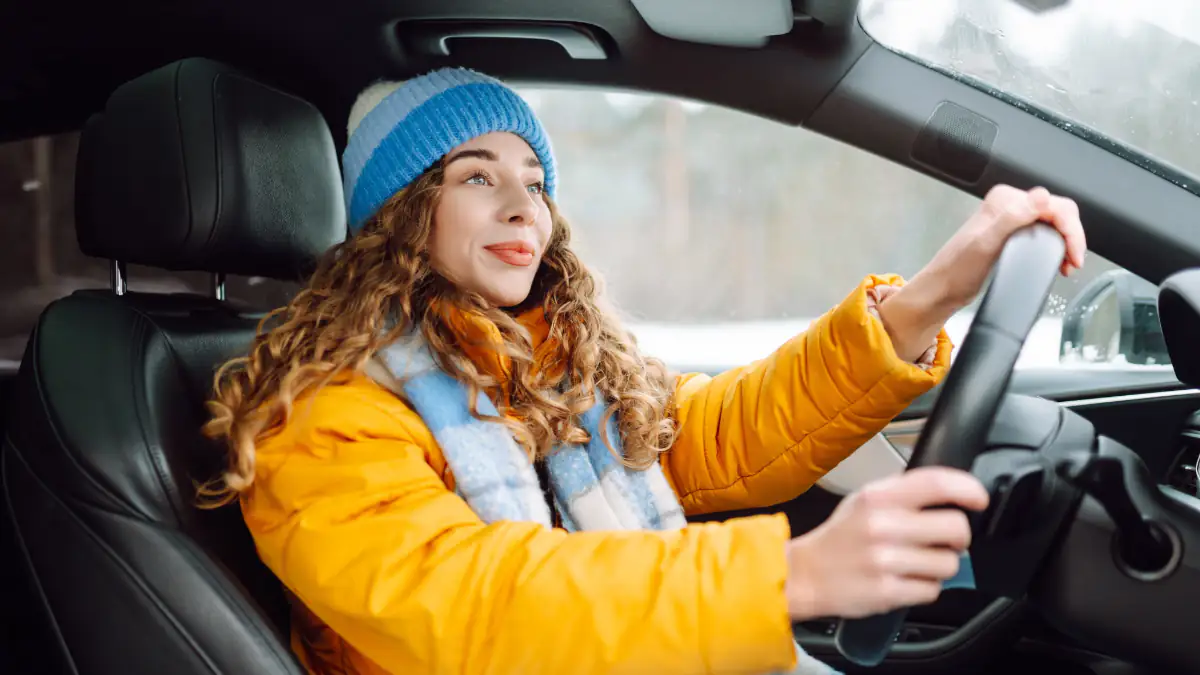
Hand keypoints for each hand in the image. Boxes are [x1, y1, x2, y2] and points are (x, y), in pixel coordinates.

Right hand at [784, 467, 988, 619]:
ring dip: (939, 567)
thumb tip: (950, 492)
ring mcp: (885, 560)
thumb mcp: (864, 500)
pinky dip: (924, 588)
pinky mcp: (887, 592)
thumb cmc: (841, 537)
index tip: (978, 499)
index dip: (969, 489)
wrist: (805, 574)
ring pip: (949, 564)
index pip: (937, 483)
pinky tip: (904, 581)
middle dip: (958, 538)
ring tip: (915, 565)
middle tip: (945, 542)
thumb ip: (903, 493)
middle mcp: (882, 525)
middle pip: (956, 528)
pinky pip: (932, 590)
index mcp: (878, 496)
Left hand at [877, 185, 1087, 360]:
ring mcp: (1012, 220)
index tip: (1074, 255)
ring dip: (1067, 242)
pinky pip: (1045, 233)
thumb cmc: (958, 269)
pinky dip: (1057, 246)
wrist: (943, 289)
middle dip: (1072, 236)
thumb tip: (1042, 196)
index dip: (1071, 229)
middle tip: (1073, 262)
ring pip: (1055, 223)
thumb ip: (1013, 217)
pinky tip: (1057, 261)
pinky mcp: (1014, 235)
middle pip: (1059, 212)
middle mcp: (1010, 205)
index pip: (1055, 204)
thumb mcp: (986, 242)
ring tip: (1067, 264)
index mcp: (1006, 200)